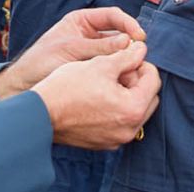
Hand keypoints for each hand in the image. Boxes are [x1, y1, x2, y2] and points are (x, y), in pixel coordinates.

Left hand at [0, 7, 145, 98]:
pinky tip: (125, 80)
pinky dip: (121, 73)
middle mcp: (91, 35)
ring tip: (134, 70)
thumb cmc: (40, 61)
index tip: (139, 36)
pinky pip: (112, 69)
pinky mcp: (95, 71)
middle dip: (131, 44)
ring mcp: (95, 53)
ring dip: (127, 60)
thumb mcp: (70, 50)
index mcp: (83, 21)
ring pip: (119, 54)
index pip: (113, 16)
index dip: (128, 24)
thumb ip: (98, 46)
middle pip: (120, 34)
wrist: (25, 86)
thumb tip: (128, 42)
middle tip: (141, 56)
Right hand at [34, 42, 161, 149]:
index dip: (142, 63)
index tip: (127, 57)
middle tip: (117, 70)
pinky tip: (97, 99)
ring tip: (106, 83)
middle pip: (148, 98)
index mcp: (133, 109)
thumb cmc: (68, 88)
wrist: (40, 114)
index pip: (153, 80)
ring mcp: (116, 140)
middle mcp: (129, 130)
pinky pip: (119, 124)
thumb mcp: (100, 64)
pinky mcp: (103, 144)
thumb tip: (142, 49)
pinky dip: (115, 110)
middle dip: (137, 81)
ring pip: (134, 112)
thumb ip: (127, 56)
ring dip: (127, 96)